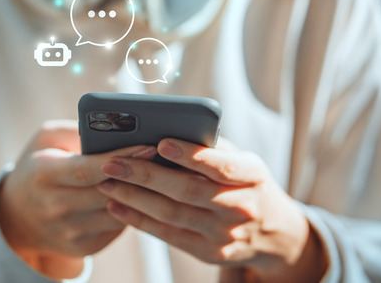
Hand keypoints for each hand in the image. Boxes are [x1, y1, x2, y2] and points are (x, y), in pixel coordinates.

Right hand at [0, 120, 157, 279]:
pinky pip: (119, 225)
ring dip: (145, 193)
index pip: (88, 169)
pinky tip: (151, 192)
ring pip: (120, 211)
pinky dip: (136, 209)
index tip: (149, 144)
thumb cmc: (39, 167)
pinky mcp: (86, 247)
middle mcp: (55, 208)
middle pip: (110, 191)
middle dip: (142, 174)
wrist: (18, 218)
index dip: (121, 157)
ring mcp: (71, 232)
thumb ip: (75, 129)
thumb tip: (116, 128)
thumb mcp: (45, 140)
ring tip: (167, 173)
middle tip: (170, 157)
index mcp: (43, 176)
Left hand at [96, 138, 327, 282]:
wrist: (274, 234)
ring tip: (107, 182)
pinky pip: (168, 235)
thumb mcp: (245, 161)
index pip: (221, 165)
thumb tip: (166, 128)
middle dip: (145, 175)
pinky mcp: (210, 253)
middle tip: (113, 162)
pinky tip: (117, 206)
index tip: (160, 142)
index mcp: (253, 176)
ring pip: (172, 214)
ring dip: (134, 198)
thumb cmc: (248, 184)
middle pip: (187, 190)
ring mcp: (225, 234)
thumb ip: (213, 147)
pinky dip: (139, 220)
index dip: (190, 154)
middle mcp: (241, 207)